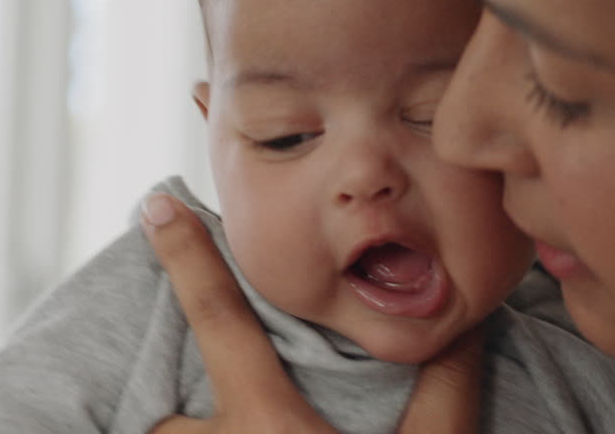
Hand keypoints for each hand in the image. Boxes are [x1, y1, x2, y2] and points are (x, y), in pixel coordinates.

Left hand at [140, 192, 484, 433]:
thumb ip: (445, 393)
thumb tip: (465, 326)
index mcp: (269, 428)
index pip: (220, 318)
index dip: (188, 256)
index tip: (155, 204)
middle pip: (162, 418)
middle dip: (155, 396)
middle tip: (148, 379)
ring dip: (169, 432)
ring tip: (175, 419)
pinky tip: (190, 431)